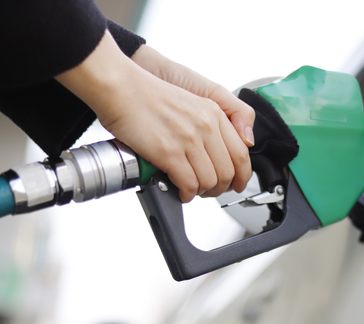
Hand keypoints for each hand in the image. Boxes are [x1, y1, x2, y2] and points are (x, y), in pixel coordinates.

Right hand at [56, 31, 251, 201]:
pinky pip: (189, 184)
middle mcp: (206, 126)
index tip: (237, 183)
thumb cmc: (149, 95)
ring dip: (202, 192)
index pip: (241, 152)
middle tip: (209, 190)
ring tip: (191, 190)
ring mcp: (189, 140)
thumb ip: (217, 120)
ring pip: (210, 181)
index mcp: (214, 113)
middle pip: (228, 171)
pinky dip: (186, 194)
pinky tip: (180, 191)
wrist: (122, 89)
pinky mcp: (170, 153)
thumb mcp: (194, 100)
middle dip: (220, 188)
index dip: (242, 175)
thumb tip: (238, 144)